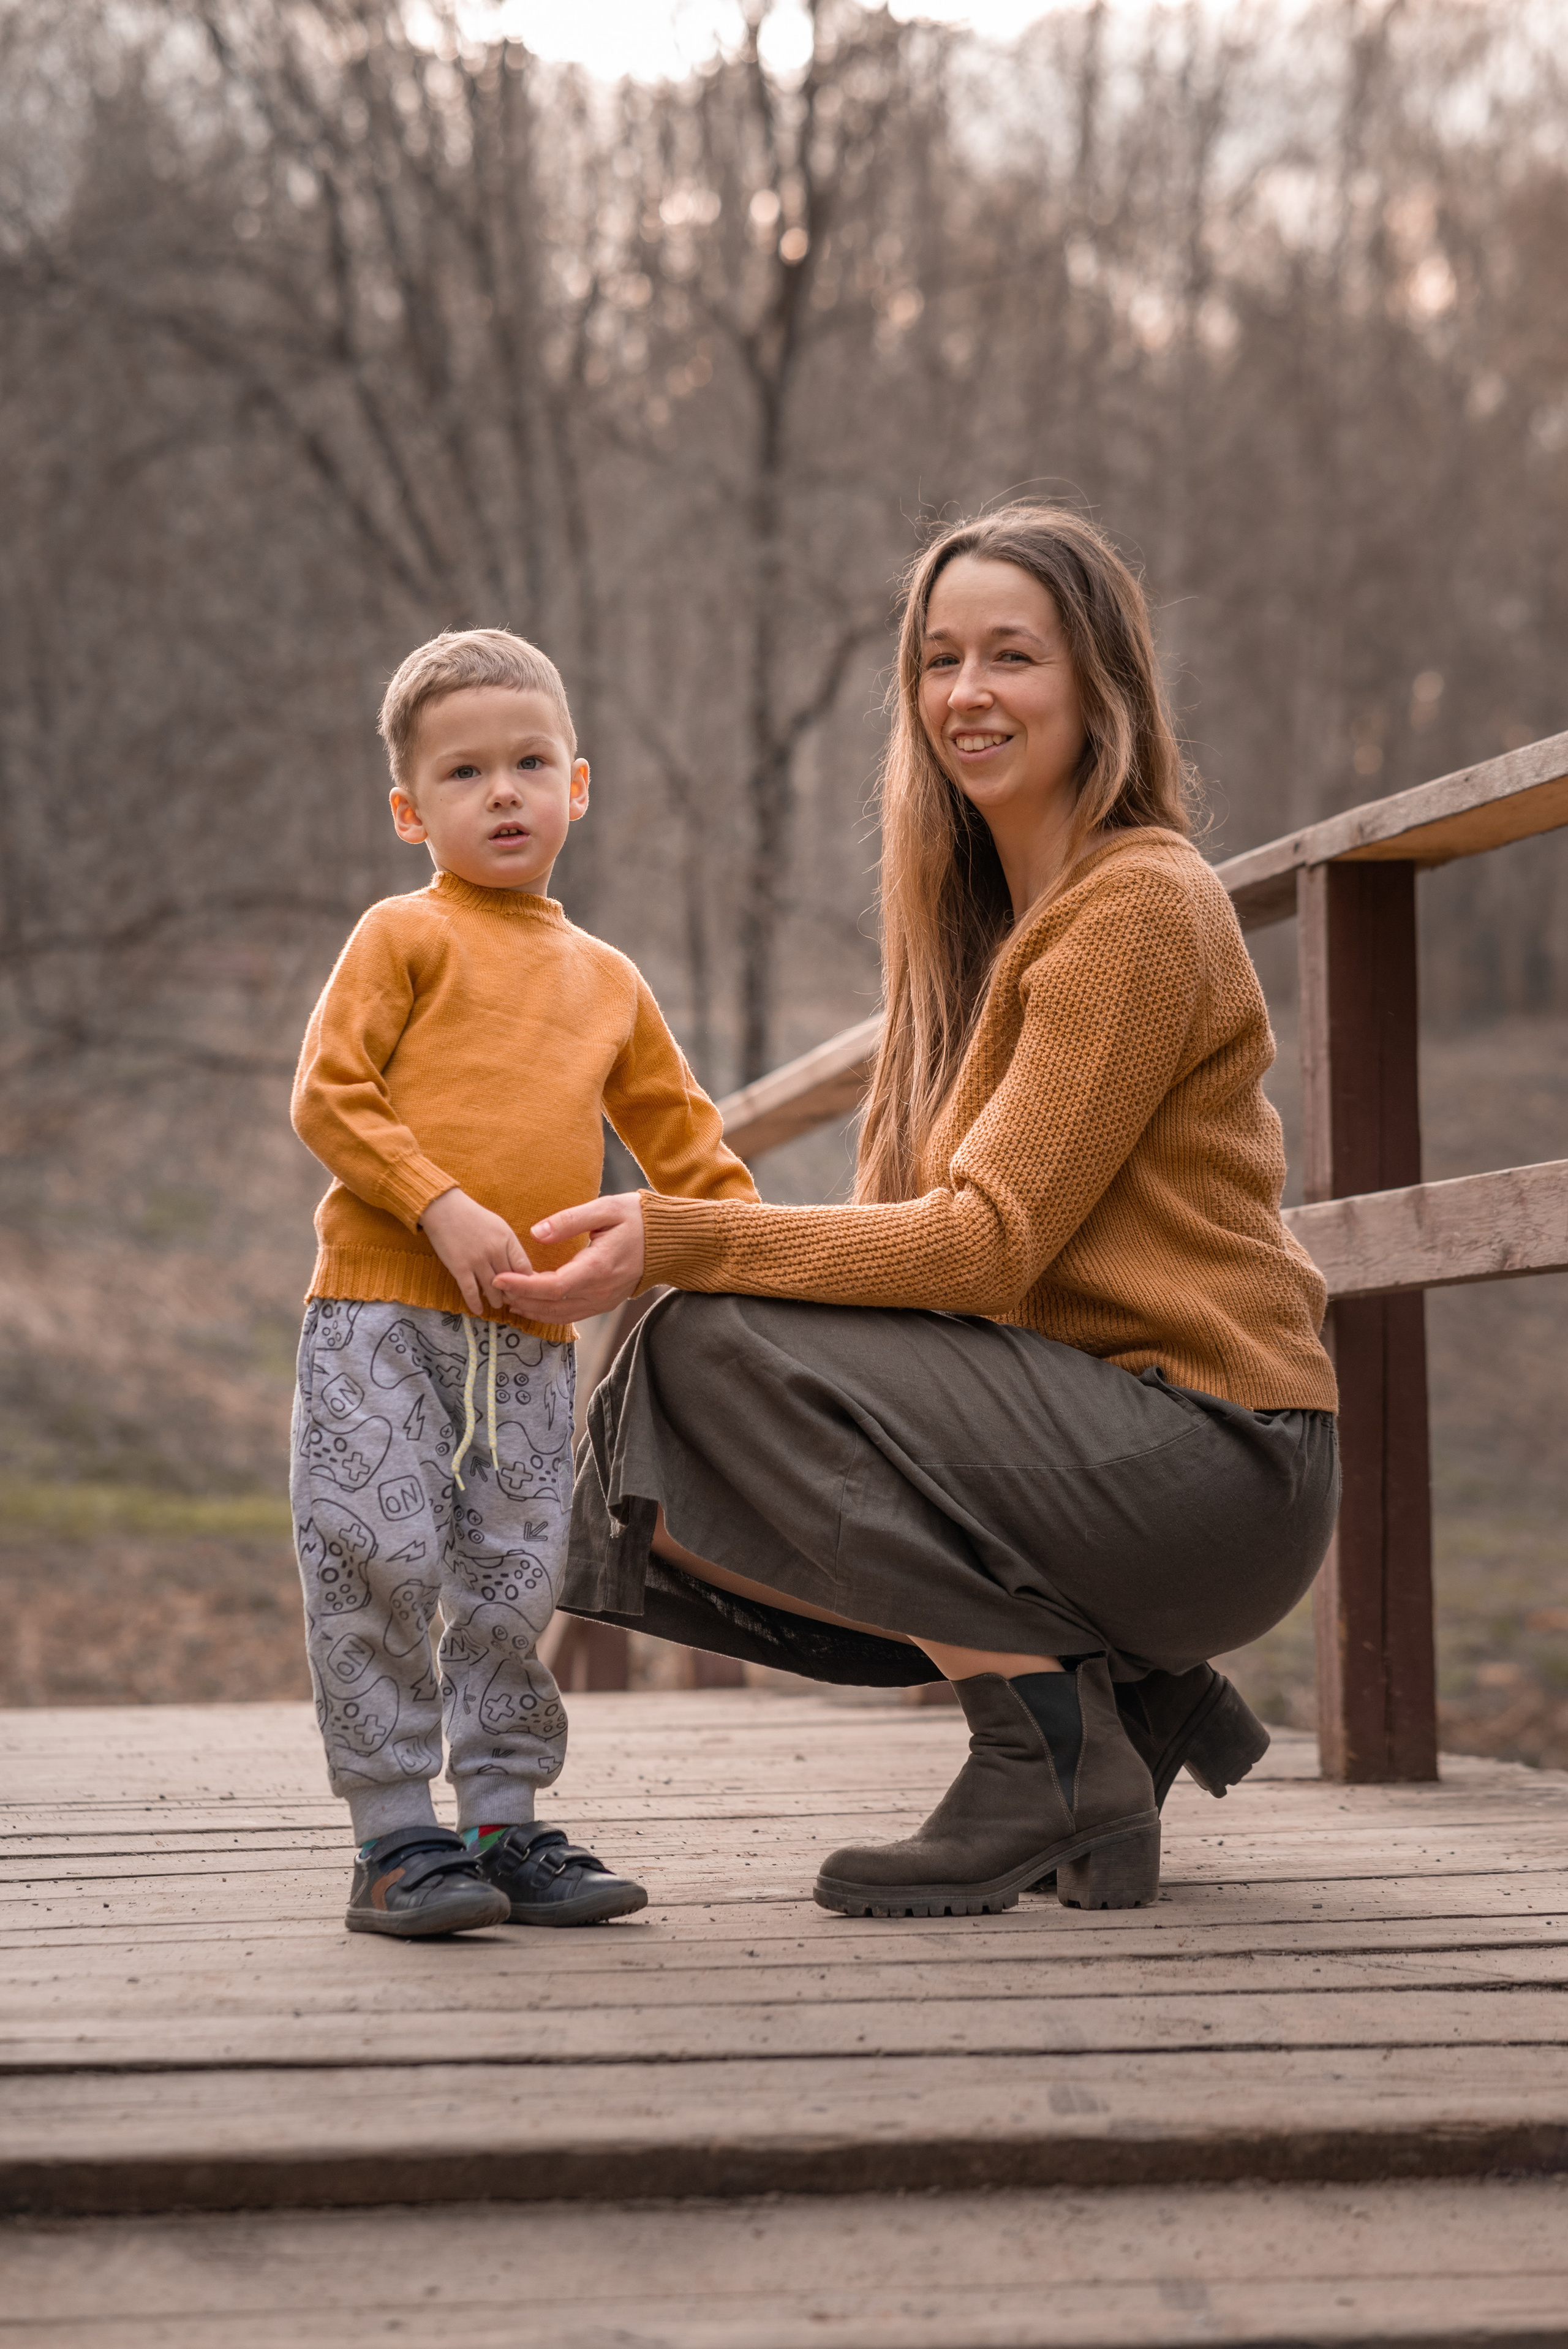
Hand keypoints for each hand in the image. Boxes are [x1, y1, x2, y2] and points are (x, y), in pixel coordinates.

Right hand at [419, 1186, 531, 1313]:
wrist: (443, 1208)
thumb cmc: (473, 1217)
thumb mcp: (499, 1226)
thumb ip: (510, 1247)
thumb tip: (520, 1269)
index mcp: (507, 1239)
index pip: (525, 1268)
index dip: (527, 1282)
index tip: (526, 1289)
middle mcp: (495, 1251)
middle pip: (511, 1282)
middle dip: (513, 1294)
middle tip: (513, 1301)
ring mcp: (477, 1261)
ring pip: (493, 1290)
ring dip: (496, 1300)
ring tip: (498, 1304)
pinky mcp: (460, 1268)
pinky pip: (471, 1292)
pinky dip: (475, 1303)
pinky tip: (478, 1310)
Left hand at [492, 1191, 646, 1322]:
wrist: (672, 1240)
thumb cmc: (639, 1219)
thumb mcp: (605, 1209)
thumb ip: (569, 1221)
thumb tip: (536, 1233)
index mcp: (599, 1267)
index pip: (553, 1287)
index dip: (523, 1286)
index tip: (500, 1278)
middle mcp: (601, 1291)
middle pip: (552, 1307)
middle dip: (521, 1299)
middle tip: (496, 1287)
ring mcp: (605, 1301)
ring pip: (561, 1315)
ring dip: (533, 1310)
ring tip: (509, 1298)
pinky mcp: (606, 1303)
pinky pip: (572, 1315)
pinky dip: (549, 1312)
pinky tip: (534, 1303)